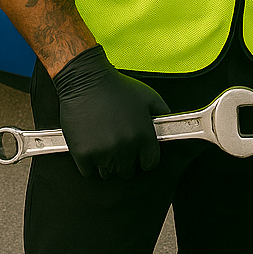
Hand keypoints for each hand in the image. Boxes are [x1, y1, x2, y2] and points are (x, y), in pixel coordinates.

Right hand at [52, 45, 169, 178]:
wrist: (85, 80)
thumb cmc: (117, 87)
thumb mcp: (148, 96)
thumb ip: (163, 113)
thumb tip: (169, 127)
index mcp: (143, 136)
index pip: (150, 164)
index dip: (144, 158)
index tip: (137, 152)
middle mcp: (125, 148)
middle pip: (127, 171)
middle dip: (125, 160)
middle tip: (117, 143)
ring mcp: (103, 153)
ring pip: (108, 172)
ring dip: (106, 162)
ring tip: (102, 141)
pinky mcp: (83, 154)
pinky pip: (88, 171)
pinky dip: (88, 162)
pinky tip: (89, 143)